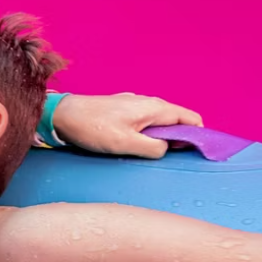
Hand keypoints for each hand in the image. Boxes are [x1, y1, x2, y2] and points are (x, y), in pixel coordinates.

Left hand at [53, 93, 202, 158]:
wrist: (63, 115)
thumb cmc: (92, 127)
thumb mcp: (126, 143)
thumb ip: (153, 148)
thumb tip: (166, 149)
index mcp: (155, 108)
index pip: (191, 119)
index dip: (198, 136)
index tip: (195, 153)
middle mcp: (149, 102)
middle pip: (177, 121)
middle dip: (179, 139)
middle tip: (169, 158)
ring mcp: (136, 105)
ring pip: (160, 122)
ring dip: (162, 138)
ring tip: (151, 154)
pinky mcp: (124, 110)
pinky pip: (146, 122)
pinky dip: (149, 133)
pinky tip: (137, 145)